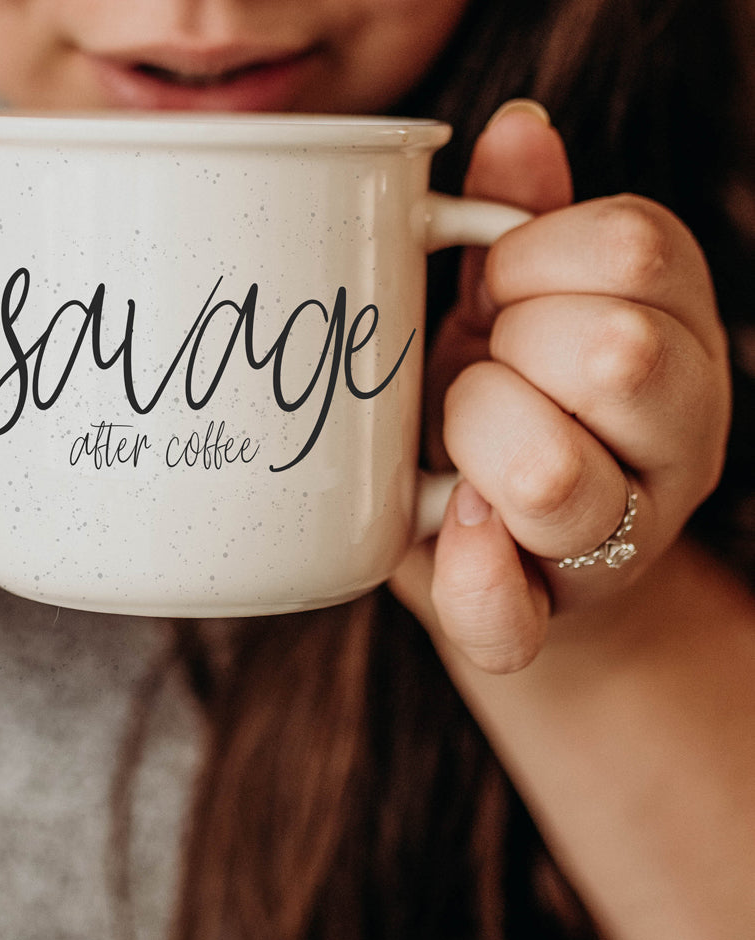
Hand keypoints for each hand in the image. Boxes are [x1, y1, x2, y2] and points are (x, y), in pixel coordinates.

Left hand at [392, 102, 731, 672]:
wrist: (498, 540)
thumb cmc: (498, 396)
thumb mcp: (509, 303)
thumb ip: (520, 219)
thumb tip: (514, 130)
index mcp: (673, 331)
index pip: (635, 252)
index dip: (530, 262)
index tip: (492, 293)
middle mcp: (679, 432)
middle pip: (614, 353)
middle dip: (508, 353)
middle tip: (478, 373)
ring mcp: (627, 536)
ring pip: (553, 478)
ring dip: (475, 444)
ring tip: (459, 444)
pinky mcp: (548, 617)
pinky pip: (506, 613)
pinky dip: (466, 577)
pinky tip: (452, 530)